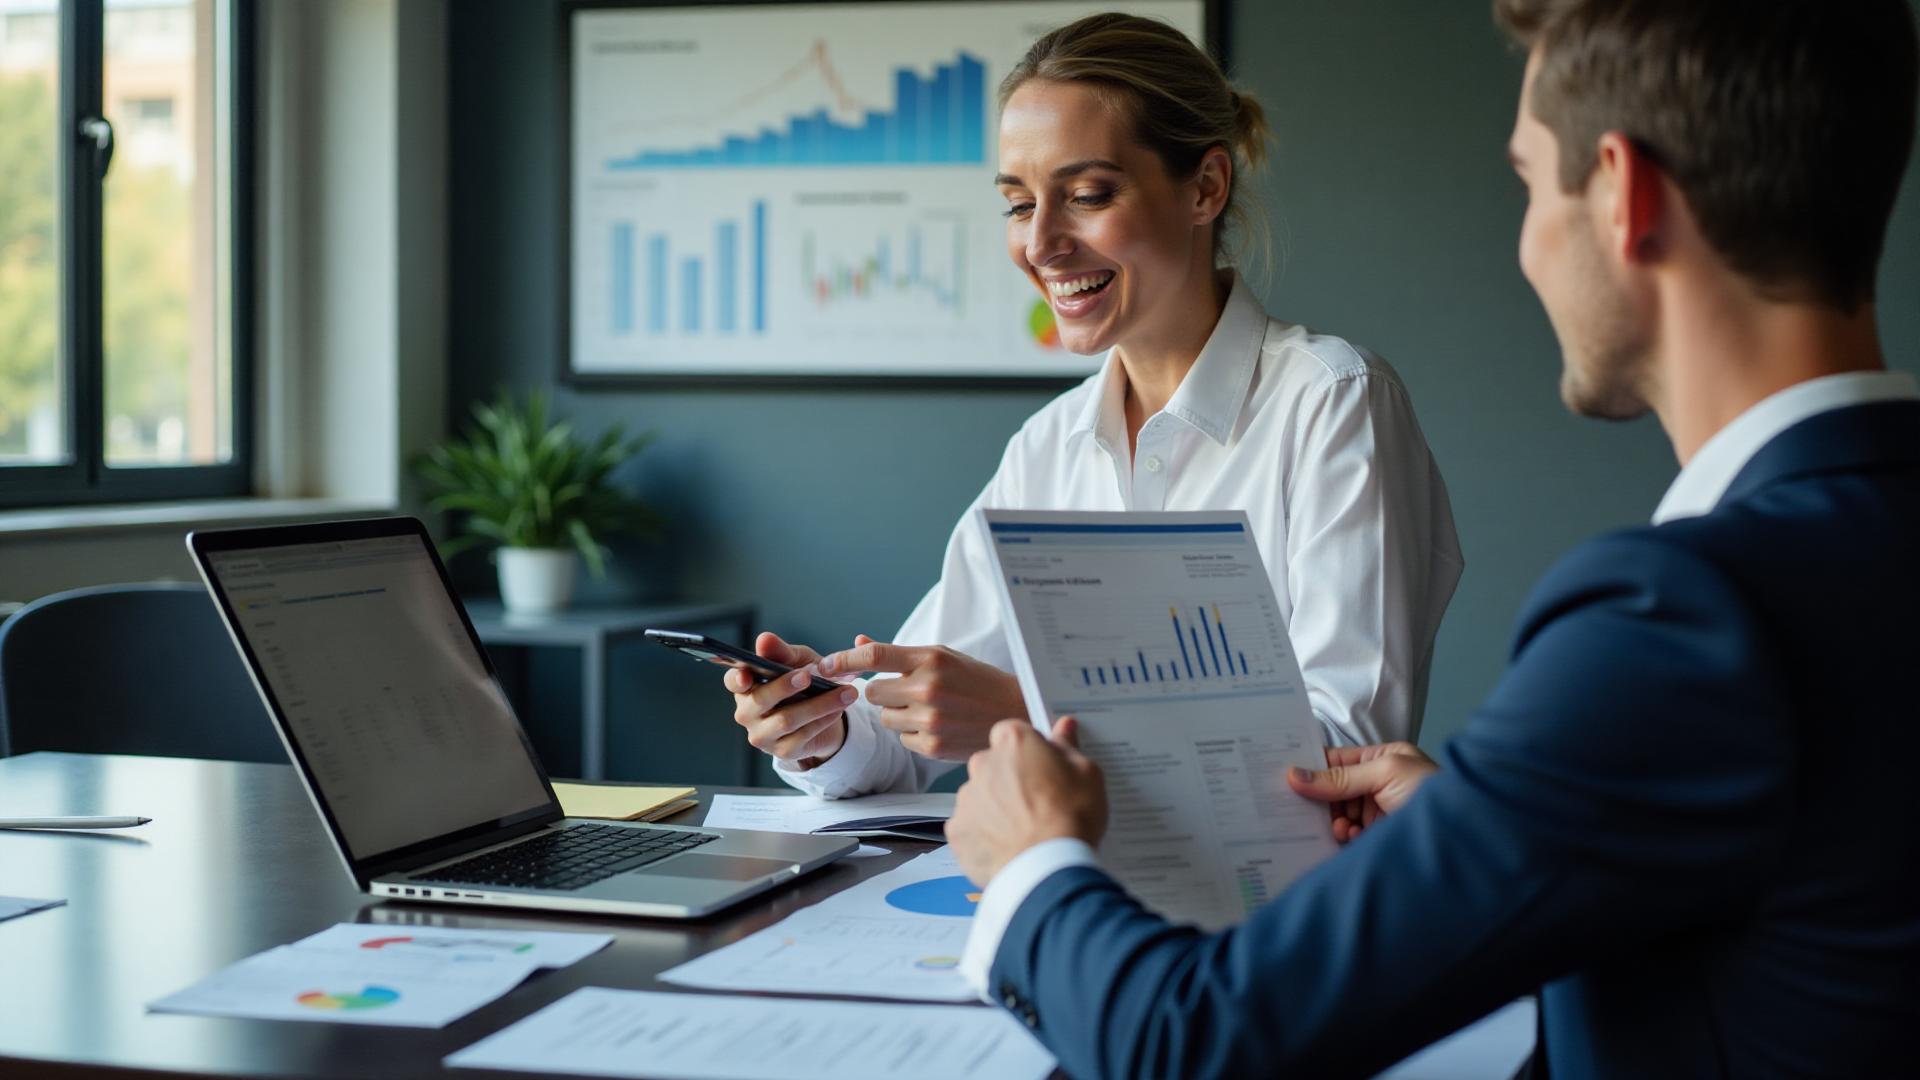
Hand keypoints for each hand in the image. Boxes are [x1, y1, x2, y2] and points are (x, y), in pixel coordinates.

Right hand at [726, 632, 858, 767]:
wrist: (823, 710)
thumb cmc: (803, 679)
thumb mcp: (796, 661)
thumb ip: (781, 652)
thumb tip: (764, 639)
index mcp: (745, 686)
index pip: (733, 681)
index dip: (738, 678)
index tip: (746, 675)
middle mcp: (747, 712)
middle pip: (760, 700)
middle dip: (784, 687)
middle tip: (808, 675)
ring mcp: (762, 735)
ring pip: (786, 720)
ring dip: (818, 705)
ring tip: (845, 693)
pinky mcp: (782, 751)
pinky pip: (803, 735)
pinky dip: (823, 720)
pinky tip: (839, 709)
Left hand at [816, 635, 1026, 760]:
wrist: (1015, 712)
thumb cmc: (978, 681)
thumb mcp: (943, 657)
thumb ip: (898, 654)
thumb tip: (858, 643)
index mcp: (930, 658)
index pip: (874, 656)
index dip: (843, 660)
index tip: (824, 665)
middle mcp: (927, 687)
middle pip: (873, 692)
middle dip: (883, 692)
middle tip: (907, 692)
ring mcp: (929, 719)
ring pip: (885, 718)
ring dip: (897, 714)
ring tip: (929, 709)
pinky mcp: (932, 745)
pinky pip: (902, 738)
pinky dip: (913, 733)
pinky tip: (939, 726)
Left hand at [948, 717, 1106, 886]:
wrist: (1046, 868)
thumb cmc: (1071, 817)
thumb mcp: (1087, 774)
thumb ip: (1068, 746)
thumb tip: (1064, 726)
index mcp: (1014, 742)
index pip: (1012, 733)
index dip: (1027, 750)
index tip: (1042, 767)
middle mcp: (982, 764)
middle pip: (993, 765)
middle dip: (1009, 778)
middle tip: (1036, 804)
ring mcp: (966, 799)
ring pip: (980, 797)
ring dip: (995, 808)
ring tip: (1024, 832)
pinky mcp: (957, 831)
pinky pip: (970, 827)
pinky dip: (984, 836)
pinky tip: (1008, 848)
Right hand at [1286, 741, 1437, 842]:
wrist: (1466, 838)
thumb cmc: (1433, 793)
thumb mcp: (1386, 773)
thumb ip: (1341, 776)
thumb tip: (1295, 775)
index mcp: (1382, 760)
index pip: (1336, 761)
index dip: (1310, 767)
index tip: (1282, 775)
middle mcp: (1377, 785)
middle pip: (1332, 790)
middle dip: (1319, 800)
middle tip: (1298, 808)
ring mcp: (1377, 814)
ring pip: (1337, 816)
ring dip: (1332, 822)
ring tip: (1340, 828)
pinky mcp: (1376, 840)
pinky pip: (1346, 838)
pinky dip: (1342, 839)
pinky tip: (1349, 839)